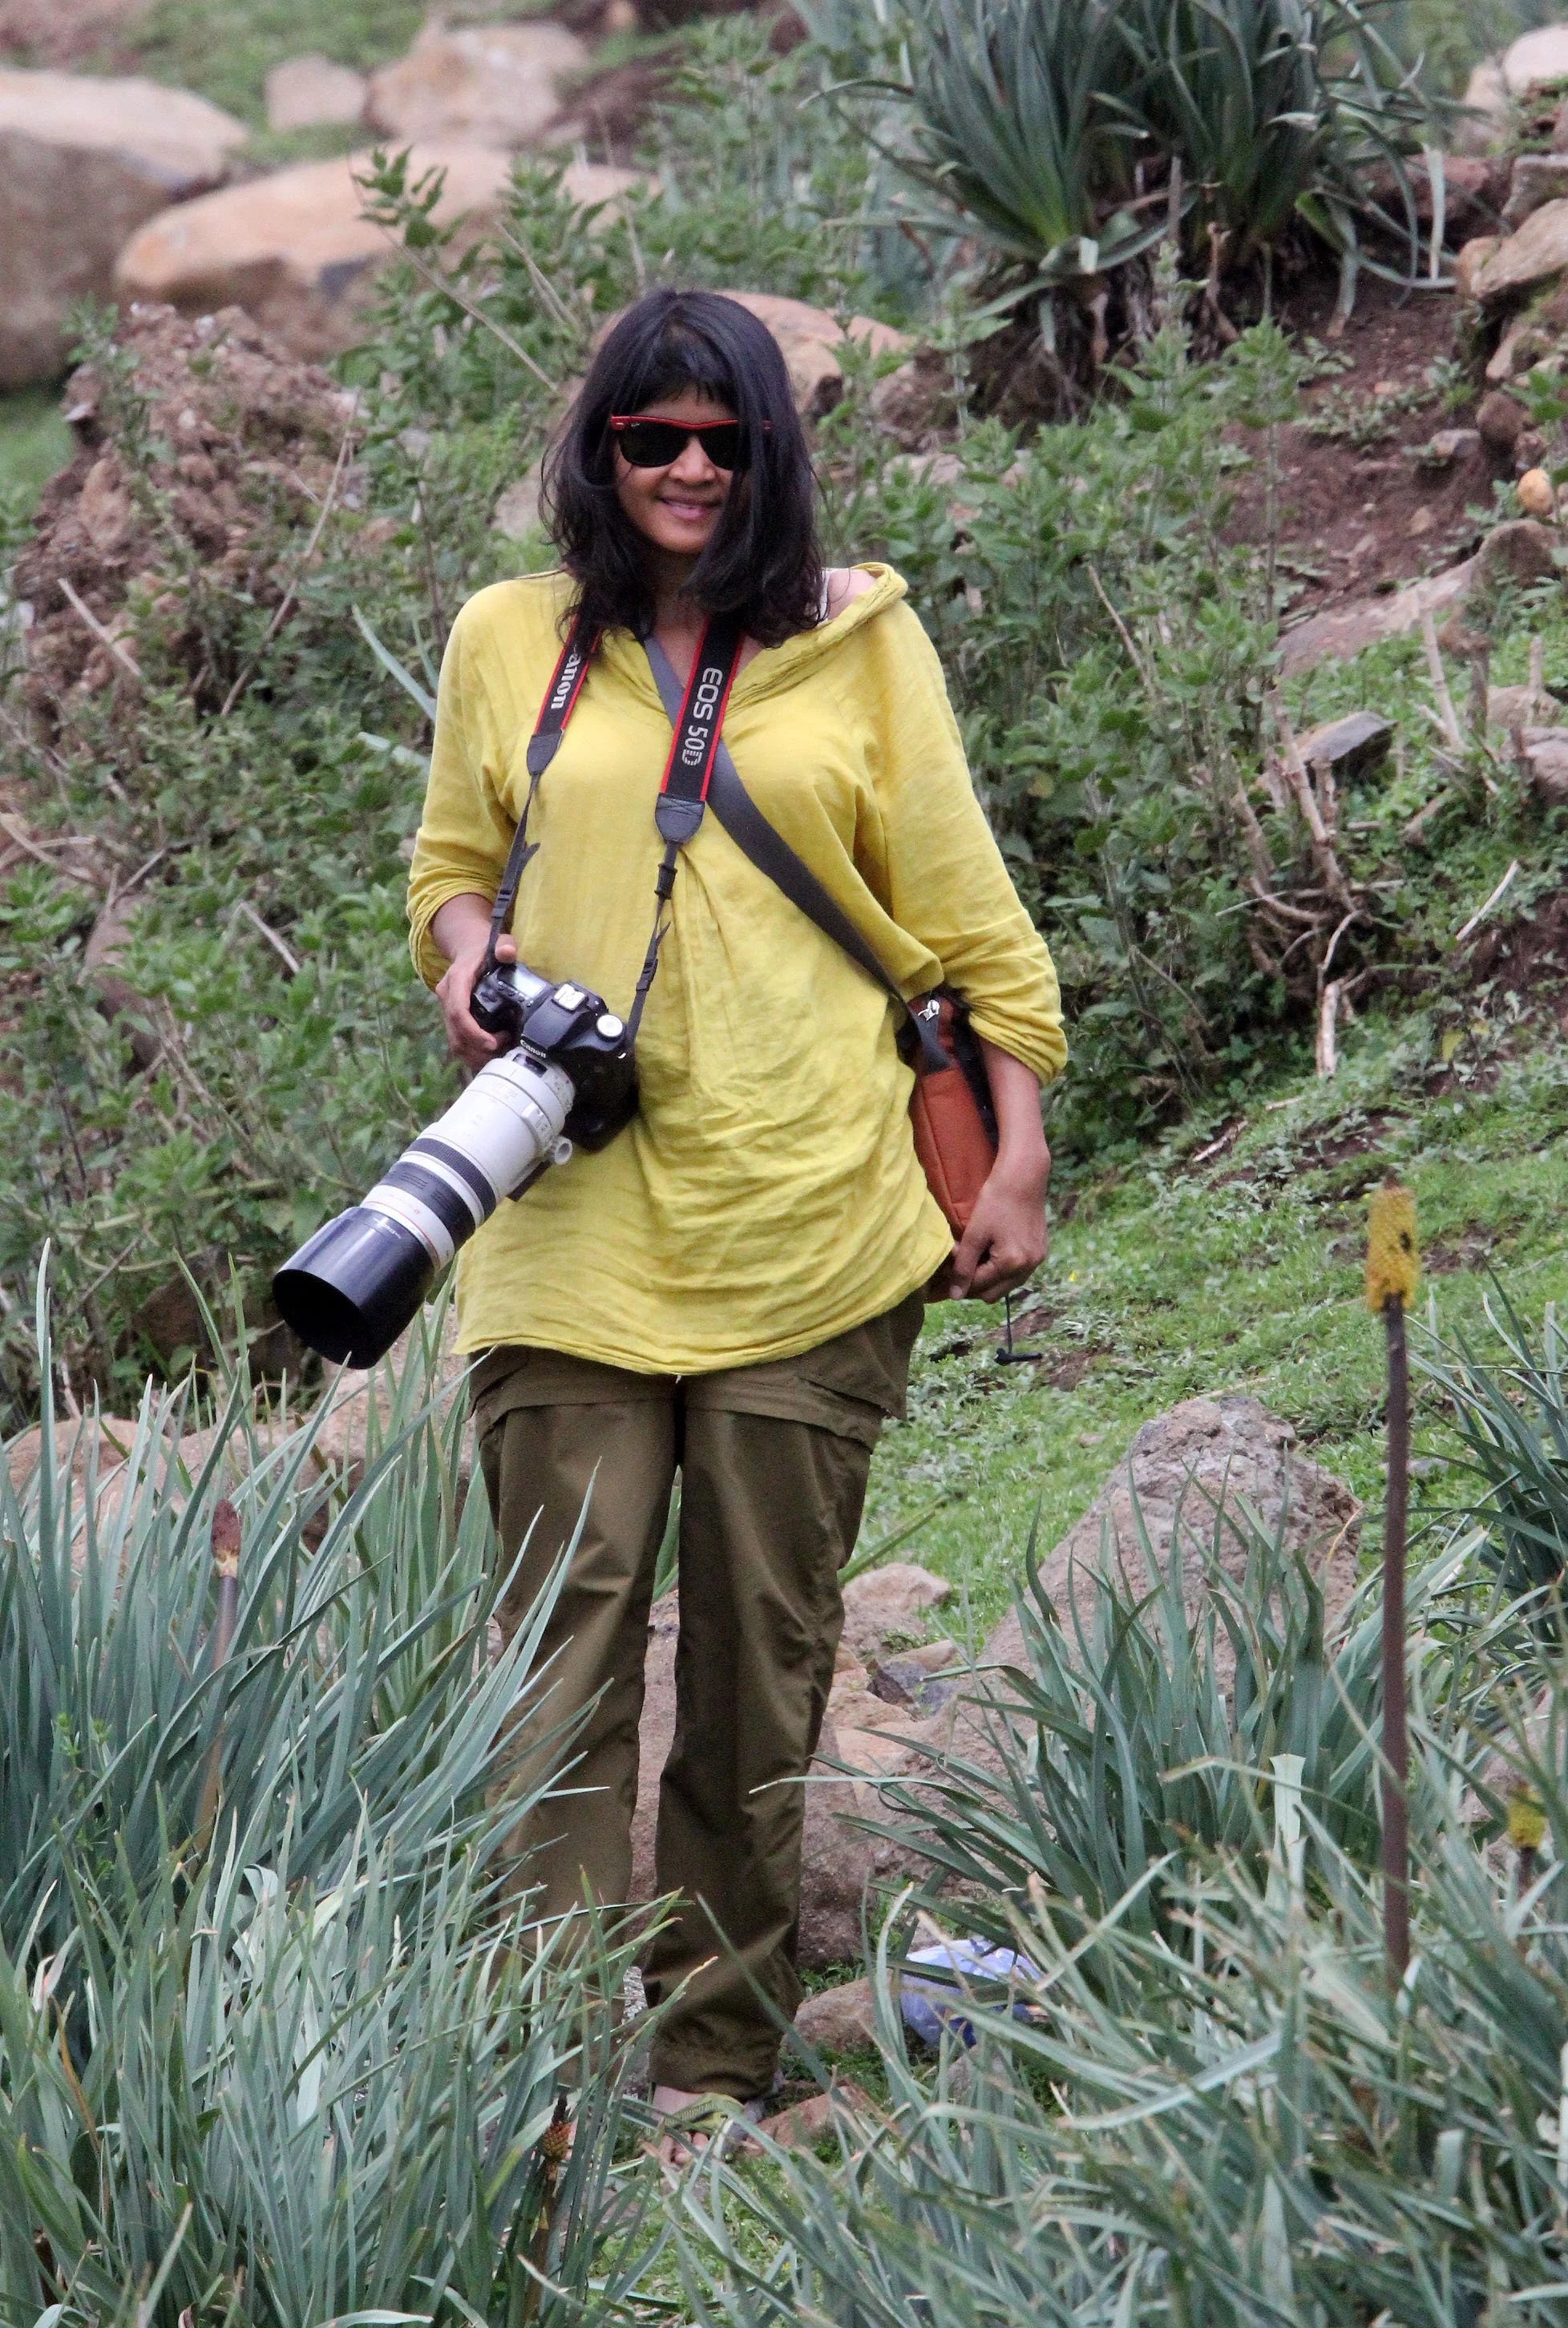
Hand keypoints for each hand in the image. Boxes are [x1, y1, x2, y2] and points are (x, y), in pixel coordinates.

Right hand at [436, 930, 514, 1070]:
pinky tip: (493, 1054)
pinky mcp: (452, 1018)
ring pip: (455, 1042)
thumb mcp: (497, 942)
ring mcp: (447, 1009)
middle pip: (455, 1034)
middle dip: (478, 1050)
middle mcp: (447, 997)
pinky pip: (459, 1042)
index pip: (458, 1012)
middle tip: (503, 1051)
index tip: (492, 1043)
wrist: (468, 948)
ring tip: (501, 1054)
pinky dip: (474, 1053)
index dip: (473, 1032)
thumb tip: (507, 952)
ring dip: (476, 1056)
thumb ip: (504, 946)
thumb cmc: (485, 948)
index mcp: (456, 981)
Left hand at [946, 1150, 1050, 1302]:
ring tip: (974, 1259)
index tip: (946, 1268)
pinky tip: (992, 1252)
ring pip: (1007, 1285)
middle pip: (994, 1293)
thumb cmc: (996, 1201)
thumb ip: (964, 1266)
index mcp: (1012, 1265)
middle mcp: (1029, 1268)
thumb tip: (954, 1296)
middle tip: (959, 1267)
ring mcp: (1037, 1260)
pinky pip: (1018, 1272)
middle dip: (974, 1284)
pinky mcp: (1041, 1251)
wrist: (1024, 1176)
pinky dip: (1003, 1269)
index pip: (979, 1287)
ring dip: (989, 1279)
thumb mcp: (975, 1234)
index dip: (958, 1280)